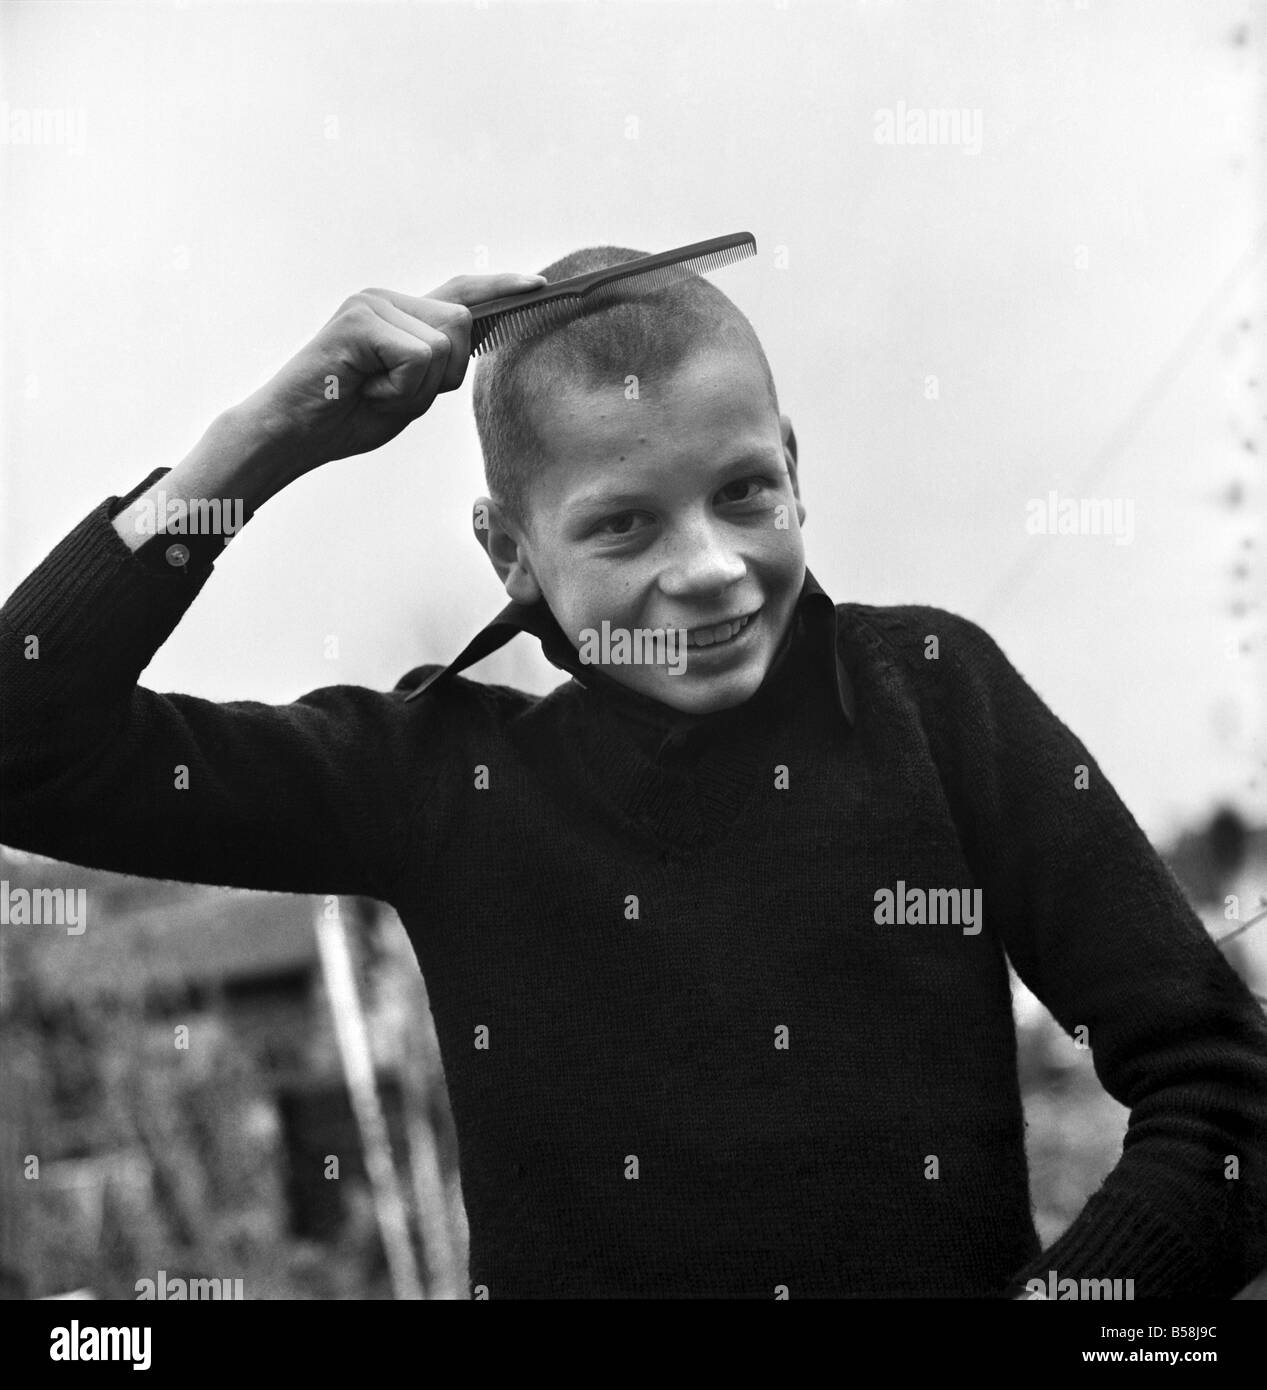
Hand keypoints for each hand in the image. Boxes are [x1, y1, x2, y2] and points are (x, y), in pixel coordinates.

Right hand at [230, 271, 545, 480]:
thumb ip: (438, 367)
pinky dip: (400, 389)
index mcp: (399, 313)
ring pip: (444, 344)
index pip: (461, 293)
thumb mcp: (407, 393)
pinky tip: (364, 390)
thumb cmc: (344, 418)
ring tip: (374, 392)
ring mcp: (372, 304)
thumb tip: (468, 345)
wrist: (289, 434)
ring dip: (417, 387)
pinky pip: (419, 359)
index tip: (539, 285)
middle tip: (391, 394)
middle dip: (443, 375)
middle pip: (463, 325)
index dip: (501, 288)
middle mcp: (386, 298)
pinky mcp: (360, 319)